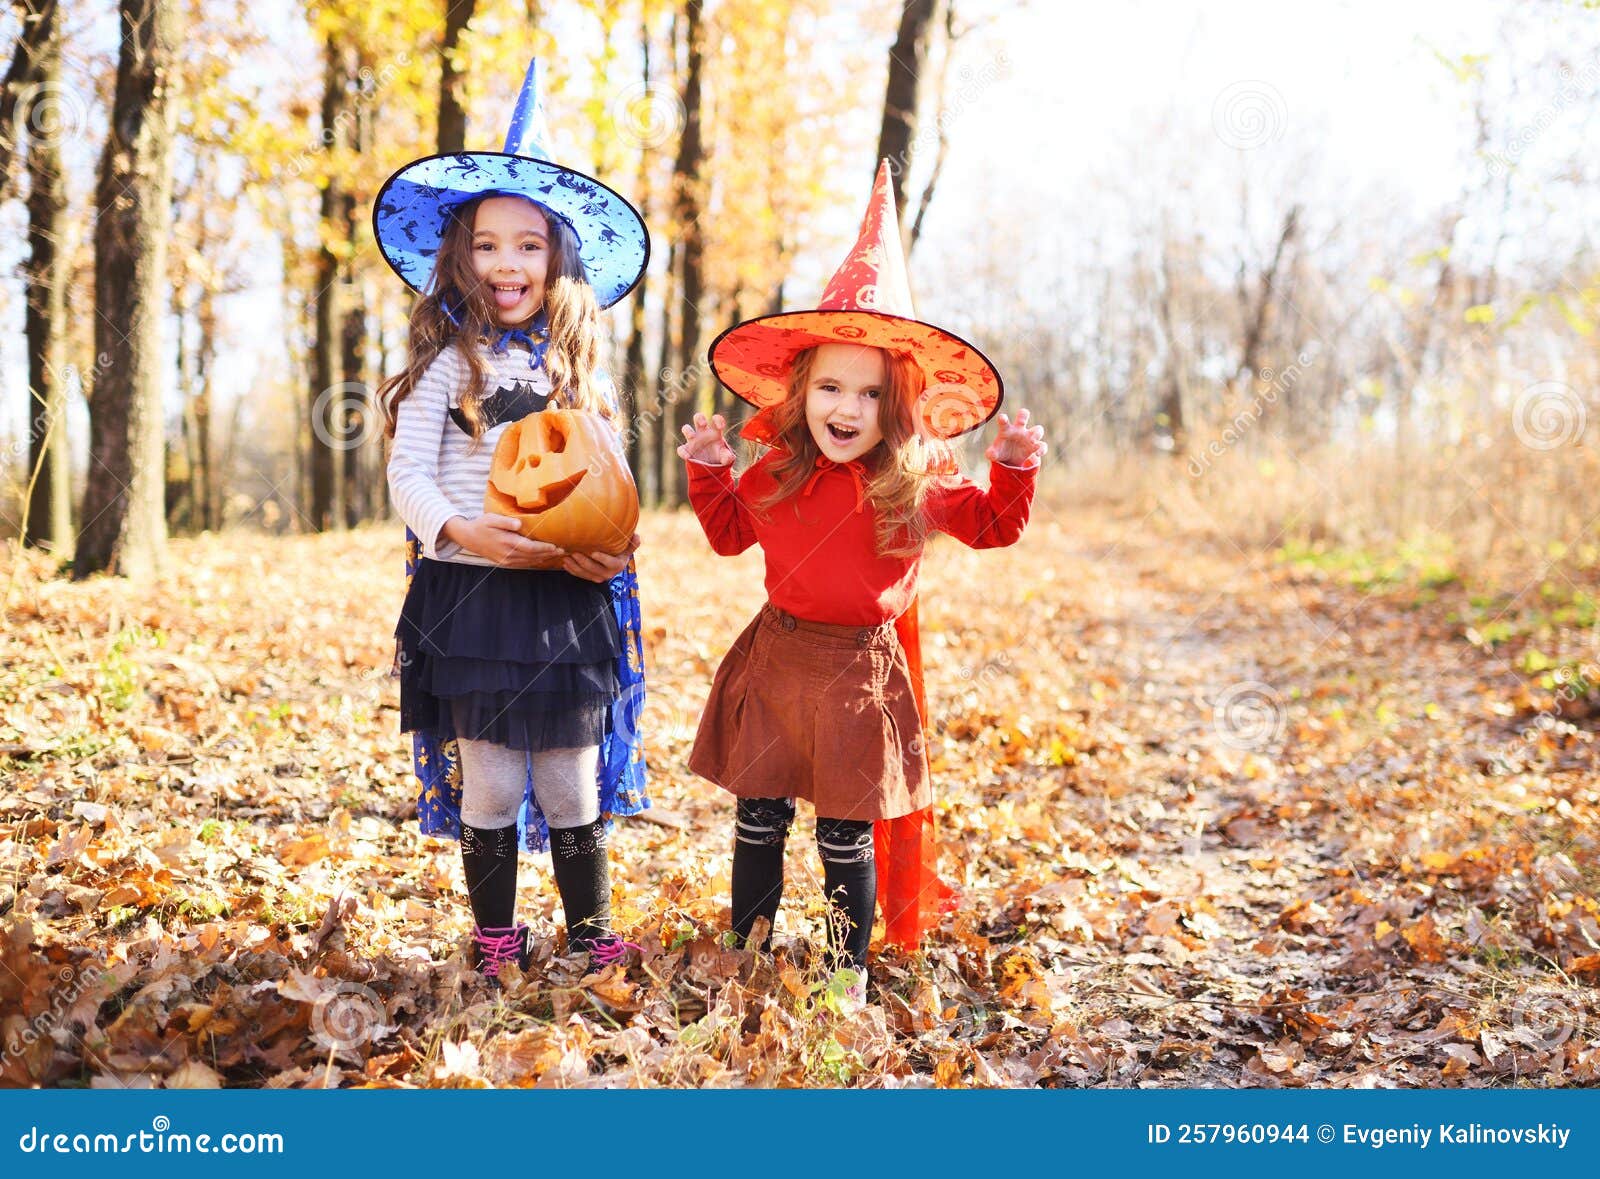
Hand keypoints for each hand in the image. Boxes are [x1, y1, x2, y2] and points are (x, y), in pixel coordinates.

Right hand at [443, 514, 566, 567]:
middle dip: (548, 554)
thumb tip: (518, 524)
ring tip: (555, 555)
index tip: (556, 546)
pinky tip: (541, 558)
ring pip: (529, 562)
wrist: (468, 537)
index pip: (530, 548)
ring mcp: (506, 560)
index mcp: (507, 543)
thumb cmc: (482, 525)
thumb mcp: (492, 519)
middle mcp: (508, 554)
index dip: (544, 548)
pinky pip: (523, 564)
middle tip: (562, 551)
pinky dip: (534, 561)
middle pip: (532, 557)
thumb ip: (506, 522)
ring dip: (543, 559)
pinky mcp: (505, 563)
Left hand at [563, 532, 640, 581]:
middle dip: (583, 561)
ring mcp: (598, 577)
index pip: (610, 563)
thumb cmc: (621, 551)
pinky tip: (565, 563)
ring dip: (574, 566)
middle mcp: (608, 574)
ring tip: (566, 557)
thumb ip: (632, 543)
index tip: (593, 552)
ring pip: (585, 574)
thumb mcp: (628, 548)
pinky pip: (579, 575)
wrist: (615, 562)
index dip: (602, 559)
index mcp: (618, 566)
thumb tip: (637, 536)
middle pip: (594, 569)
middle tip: (574, 552)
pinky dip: (571, 570)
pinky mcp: (590, 578)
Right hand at [676, 412, 735, 465]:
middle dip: (700, 418)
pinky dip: (683, 452)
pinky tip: (688, 456)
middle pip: (698, 418)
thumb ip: (728, 457)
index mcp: (714, 431)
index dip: (718, 420)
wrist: (711, 466)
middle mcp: (702, 432)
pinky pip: (681, 448)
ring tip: (692, 436)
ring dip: (688, 431)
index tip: (720, 427)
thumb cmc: (720, 456)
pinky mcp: (687, 450)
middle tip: (703, 423)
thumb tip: (728, 458)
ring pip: (686, 429)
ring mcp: (693, 440)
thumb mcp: (726, 457)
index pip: (716, 420)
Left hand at [985, 408, 1046, 468]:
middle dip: (1024, 415)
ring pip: (1038, 429)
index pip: (1003, 421)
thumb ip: (991, 453)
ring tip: (1032, 440)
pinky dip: (1041, 449)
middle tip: (1022, 421)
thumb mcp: (994, 454)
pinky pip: (1042, 445)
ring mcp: (1029, 437)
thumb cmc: (1001, 452)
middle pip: (1023, 416)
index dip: (1003, 419)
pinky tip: (1037, 454)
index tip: (1002, 418)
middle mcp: (1018, 430)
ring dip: (1036, 433)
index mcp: (1006, 429)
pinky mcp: (1035, 447)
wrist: (1010, 461)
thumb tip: (991, 455)